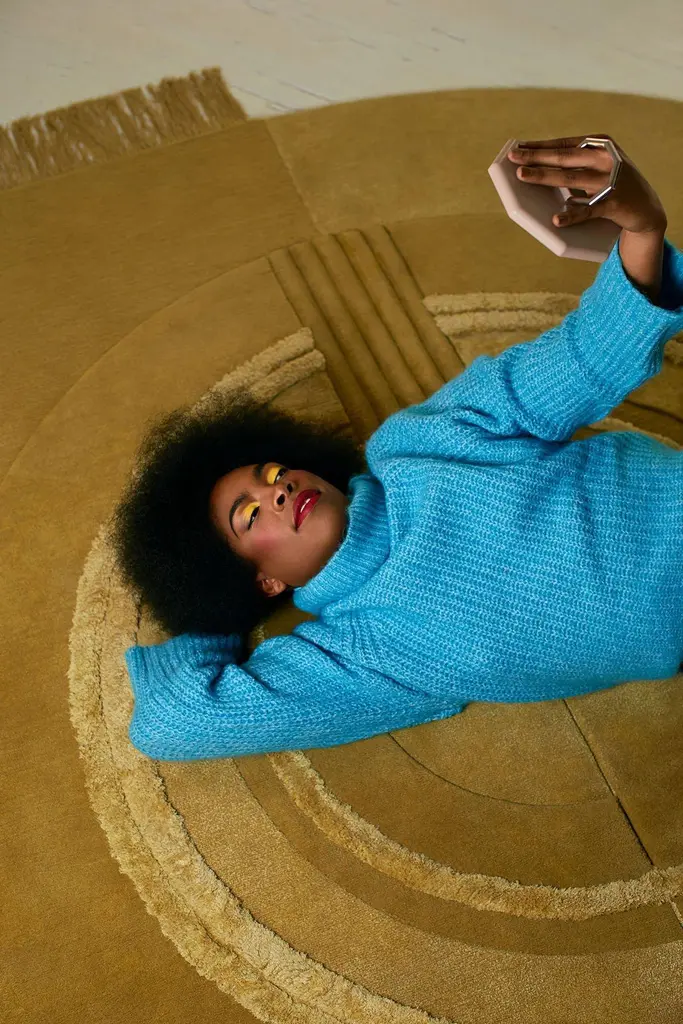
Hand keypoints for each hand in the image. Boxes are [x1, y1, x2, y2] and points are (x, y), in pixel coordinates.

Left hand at [507, 135, 667, 234]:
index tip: (518, 146)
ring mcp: (610, 181)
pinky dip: (572, 216)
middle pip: (564, 158)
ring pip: (571, 179)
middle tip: (513, 158)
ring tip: (523, 176)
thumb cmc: (614, 185)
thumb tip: (536, 168)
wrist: (647, 208)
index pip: (564, 145)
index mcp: (601, 146)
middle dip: (536, 157)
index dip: (540, 146)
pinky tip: (556, 219)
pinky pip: (588, 210)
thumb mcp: (599, 168)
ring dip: (545, 177)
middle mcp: (606, 160)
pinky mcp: (615, 204)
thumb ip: (574, 166)